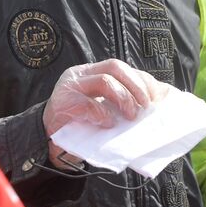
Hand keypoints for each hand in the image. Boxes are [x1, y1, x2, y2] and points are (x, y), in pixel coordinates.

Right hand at [41, 60, 166, 167]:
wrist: (48, 140)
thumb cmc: (80, 124)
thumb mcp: (102, 107)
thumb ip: (120, 99)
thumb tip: (157, 99)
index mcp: (90, 72)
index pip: (120, 67)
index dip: (140, 79)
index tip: (156, 97)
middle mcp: (80, 74)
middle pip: (114, 67)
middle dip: (135, 86)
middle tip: (145, 107)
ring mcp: (70, 86)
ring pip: (105, 81)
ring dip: (124, 99)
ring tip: (131, 116)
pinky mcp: (64, 104)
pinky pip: (89, 104)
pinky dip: (104, 114)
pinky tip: (109, 124)